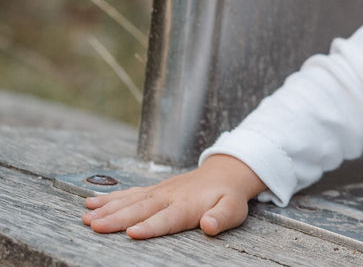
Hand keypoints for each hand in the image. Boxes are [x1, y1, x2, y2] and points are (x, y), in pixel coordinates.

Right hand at [81, 154, 265, 239]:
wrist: (225, 172)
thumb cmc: (228, 197)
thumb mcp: (234, 209)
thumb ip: (221, 217)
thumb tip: (210, 225)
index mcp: (187, 205)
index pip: (166, 218)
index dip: (150, 226)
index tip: (132, 233)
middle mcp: (169, 197)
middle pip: (140, 210)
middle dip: (116, 218)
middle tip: (94, 226)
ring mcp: (158, 192)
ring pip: (130, 201)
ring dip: (106, 209)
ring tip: (86, 218)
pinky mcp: (152, 190)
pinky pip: (129, 194)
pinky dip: (109, 198)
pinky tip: (90, 203)